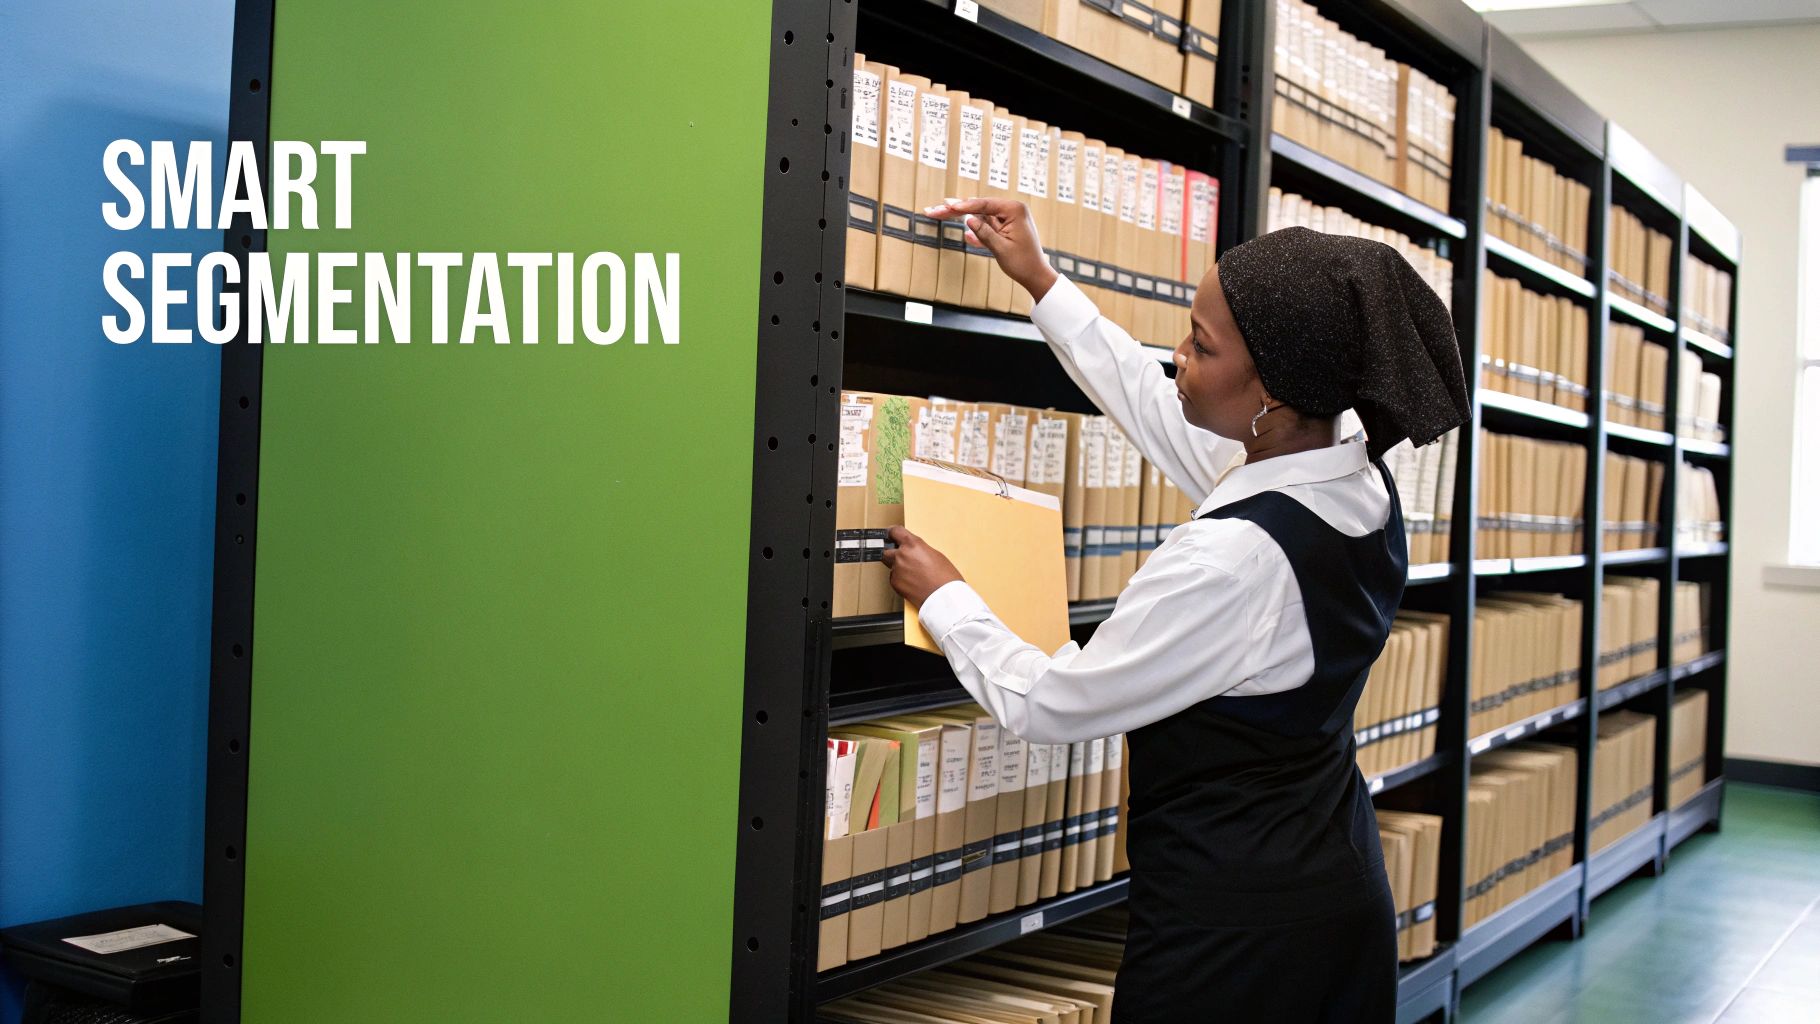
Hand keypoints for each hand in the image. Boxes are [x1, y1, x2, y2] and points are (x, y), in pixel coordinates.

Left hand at [881, 526, 963, 607]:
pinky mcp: (895, 583)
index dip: (893, 533)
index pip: (894, 532)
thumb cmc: (944, 577)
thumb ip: (919, 549)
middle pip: (886, 550)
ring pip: (891, 565)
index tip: (891, 534)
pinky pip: (894, 577)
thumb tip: (913, 551)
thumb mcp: (935, 554)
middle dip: (893, 553)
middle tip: (903, 558)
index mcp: (912, 544)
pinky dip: (900, 578)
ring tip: (914, 574)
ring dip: (898, 567)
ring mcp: (896, 569)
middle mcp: (901, 555)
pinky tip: (913, 582)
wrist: (943, 597)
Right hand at [925, 197, 1058, 302]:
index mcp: (1015, 210)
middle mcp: (1012, 211)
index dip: (963, 206)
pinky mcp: (1005, 229)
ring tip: (940, 213)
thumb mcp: (1000, 248)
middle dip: (956, 210)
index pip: (984, 204)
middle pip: (979, 207)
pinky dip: (975, 231)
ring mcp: (1008, 220)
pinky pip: (986, 227)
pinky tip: (964, 233)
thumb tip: (968, 219)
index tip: (947, 205)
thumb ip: (984, 232)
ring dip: (961, 218)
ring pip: (980, 216)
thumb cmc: (1024, 263)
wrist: (1036, 276)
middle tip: (935, 209)